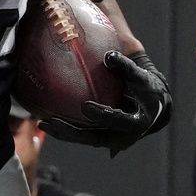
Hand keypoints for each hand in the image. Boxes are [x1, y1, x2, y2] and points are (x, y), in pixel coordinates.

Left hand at [40, 48, 170, 152]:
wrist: (153, 107)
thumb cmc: (146, 87)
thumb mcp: (140, 77)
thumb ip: (125, 66)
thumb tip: (108, 55)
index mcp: (136, 122)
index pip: (117, 120)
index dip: (103, 115)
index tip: (86, 106)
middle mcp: (123, 136)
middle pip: (95, 137)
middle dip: (72, 132)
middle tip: (52, 121)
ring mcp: (112, 140)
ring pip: (85, 140)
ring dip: (64, 134)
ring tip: (42, 123)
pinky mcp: (102, 138)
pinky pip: (83, 136)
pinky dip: (66, 131)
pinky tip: (47, 123)